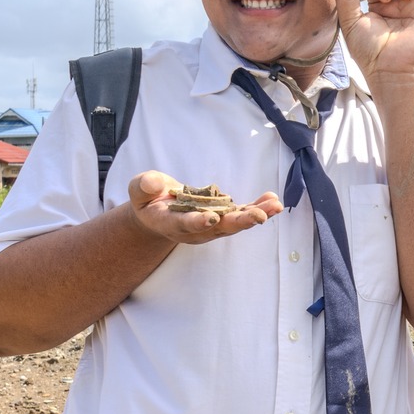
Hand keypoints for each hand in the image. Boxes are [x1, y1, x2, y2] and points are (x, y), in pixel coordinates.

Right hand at [126, 171, 281, 245]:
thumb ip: (143, 186)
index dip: (197, 222)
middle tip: (259, 216)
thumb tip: (154, 184)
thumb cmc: (148, 200)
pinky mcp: (224, 217)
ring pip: (236, 223)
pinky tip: (274, 200)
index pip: (185, 224)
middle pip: (219, 228)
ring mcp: (212, 226)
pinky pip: (243, 214)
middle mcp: (195, 229)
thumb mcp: (138, 189)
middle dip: (240, 222)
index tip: (211, 218)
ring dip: (257, 214)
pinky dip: (259, 207)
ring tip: (275, 206)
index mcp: (171, 223)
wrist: (159, 214)